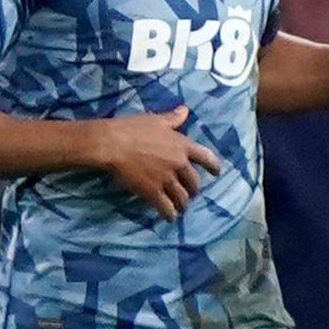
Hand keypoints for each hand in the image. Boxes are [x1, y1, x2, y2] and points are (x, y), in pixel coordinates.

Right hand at [81, 105, 222, 217]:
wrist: (112, 144)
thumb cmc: (133, 129)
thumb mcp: (156, 120)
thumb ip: (173, 118)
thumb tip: (185, 110)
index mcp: (183, 145)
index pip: (207, 158)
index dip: (213, 167)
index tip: (216, 173)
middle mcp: (179, 164)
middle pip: (194, 182)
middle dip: (193, 190)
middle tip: (190, 193)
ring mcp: (167, 179)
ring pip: (182, 198)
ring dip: (183, 204)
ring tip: (181, 208)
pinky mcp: (153, 192)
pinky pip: (167, 207)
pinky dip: (170, 214)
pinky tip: (170, 217)